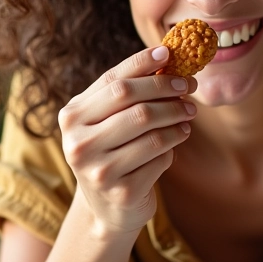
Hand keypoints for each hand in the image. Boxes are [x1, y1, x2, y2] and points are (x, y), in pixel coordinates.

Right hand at [58, 46, 196, 236]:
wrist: (107, 207)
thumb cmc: (112, 148)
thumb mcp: (108, 118)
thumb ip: (126, 89)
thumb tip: (166, 55)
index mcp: (72, 117)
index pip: (114, 82)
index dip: (144, 65)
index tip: (170, 54)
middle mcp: (78, 143)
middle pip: (134, 105)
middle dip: (167, 91)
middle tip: (189, 88)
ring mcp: (98, 171)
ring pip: (151, 133)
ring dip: (177, 119)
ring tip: (188, 115)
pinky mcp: (121, 192)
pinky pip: (160, 158)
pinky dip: (172, 147)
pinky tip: (175, 142)